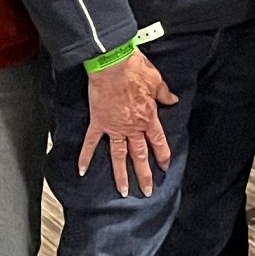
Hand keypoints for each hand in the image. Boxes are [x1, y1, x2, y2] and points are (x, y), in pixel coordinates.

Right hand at [83, 49, 177, 196]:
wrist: (112, 63)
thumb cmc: (135, 70)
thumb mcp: (157, 81)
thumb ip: (165, 94)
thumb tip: (173, 99)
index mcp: (148, 118)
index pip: (158, 142)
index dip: (163, 156)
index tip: (165, 167)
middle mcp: (132, 127)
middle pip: (140, 155)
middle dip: (144, 174)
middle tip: (146, 191)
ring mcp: (114, 127)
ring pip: (118, 155)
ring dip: (121, 174)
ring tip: (122, 191)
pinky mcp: (98, 123)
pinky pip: (91, 143)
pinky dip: (85, 157)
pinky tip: (82, 170)